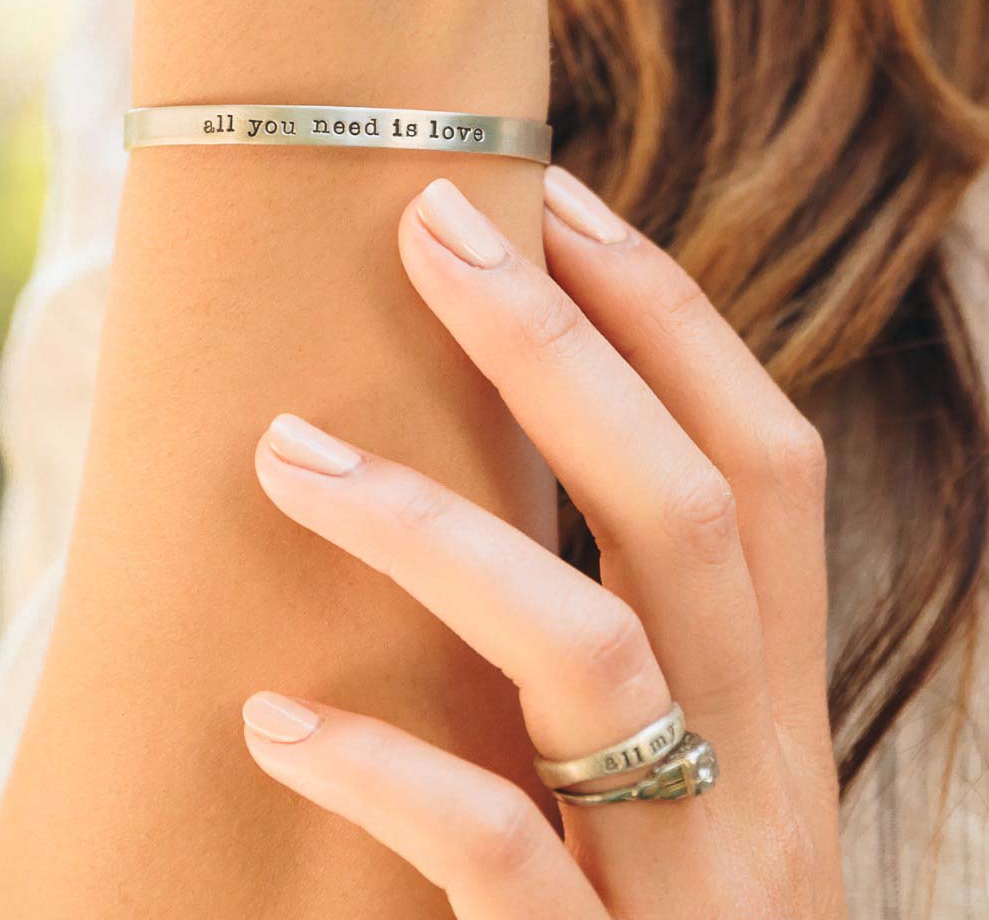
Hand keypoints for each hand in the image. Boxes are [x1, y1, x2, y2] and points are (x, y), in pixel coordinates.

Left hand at [243, 170, 845, 917]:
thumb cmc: (666, 908)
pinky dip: (391, 775)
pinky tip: (275, 715)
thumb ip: (607, 626)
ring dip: (435, 533)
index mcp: (773, 692)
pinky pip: (503, 860)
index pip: (758, 457)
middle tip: (430, 226)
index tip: (555, 198)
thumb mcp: (668, 759)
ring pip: (592, 661)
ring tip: (283, 450)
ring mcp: (693, 882)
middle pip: (689, 510)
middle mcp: (760, 768)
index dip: (670, 317)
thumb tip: (469, 461)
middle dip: (562, 350)